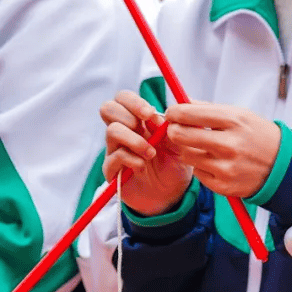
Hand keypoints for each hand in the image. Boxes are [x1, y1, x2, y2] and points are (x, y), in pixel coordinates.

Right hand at [101, 91, 191, 216]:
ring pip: (111, 131)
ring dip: (135, 139)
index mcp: (139, 120)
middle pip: (107, 108)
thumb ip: (180, 123)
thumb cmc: (176, 162)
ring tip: (151, 153)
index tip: (151, 114)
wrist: (172, 193)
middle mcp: (124, 131)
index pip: (123, 98)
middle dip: (128, 114)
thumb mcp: (183, 140)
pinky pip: (114, 157)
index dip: (133, 101)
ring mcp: (115, 150)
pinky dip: (132, 160)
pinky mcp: (112, 170)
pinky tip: (143, 167)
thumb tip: (179, 103)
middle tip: (145, 125)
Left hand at [164, 103, 280, 198]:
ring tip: (202, 145)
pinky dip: (201, 166)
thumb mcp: (240, 114)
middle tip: (176, 129)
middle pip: (180, 136)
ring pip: (186, 155)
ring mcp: (226, 167)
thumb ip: (208, 109)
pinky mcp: (223, 185)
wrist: (283, 164)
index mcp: (234, 121)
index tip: (172, 113)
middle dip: (173, 130)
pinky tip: (215, 162)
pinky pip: (197, 172)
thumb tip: (181, 102)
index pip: (189, 114)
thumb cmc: (258, 134)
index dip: (174, 112)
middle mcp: (229, 144)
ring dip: (188, 149)